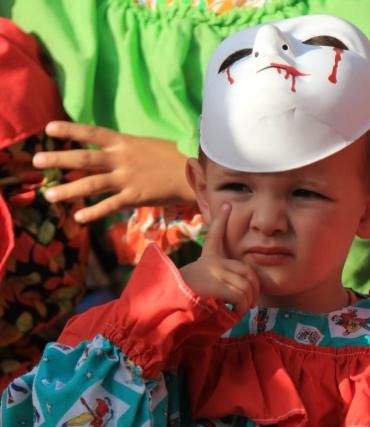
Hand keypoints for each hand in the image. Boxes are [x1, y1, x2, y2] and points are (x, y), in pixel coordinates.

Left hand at [32, 121, 194, 222]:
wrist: (196, 172)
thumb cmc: (176, 157)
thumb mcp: (148, 146)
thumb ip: (129, 150)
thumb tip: (116, 154)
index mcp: (125, 142)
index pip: (91, 133)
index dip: (70, 130)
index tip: (48, 129)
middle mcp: (121, 159)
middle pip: (83, 158)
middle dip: (58, 159)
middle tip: (36, 162)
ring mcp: (127, 178)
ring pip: (91, 184)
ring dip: (68, 190)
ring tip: (48, 195)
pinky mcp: (135, 197)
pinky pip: (110, 205)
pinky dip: (93, 211)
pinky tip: (78, 217)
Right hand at [180, 204, 259, 316]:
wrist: (168, 302)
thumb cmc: (185, 298)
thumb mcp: (199, 284)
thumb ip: (215, 282)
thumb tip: (234, 293)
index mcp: (207, 259)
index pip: (215, 235)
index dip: (221, 219)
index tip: (226, 204)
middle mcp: (212, 262)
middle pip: (247, 271)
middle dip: (254, 289)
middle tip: (251, 302)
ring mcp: (215, 271)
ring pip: (245, 287)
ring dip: (247, 302)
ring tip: (241, 310)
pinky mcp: (216, 283)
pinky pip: (239, 296)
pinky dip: (241, 307)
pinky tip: (235, 312)